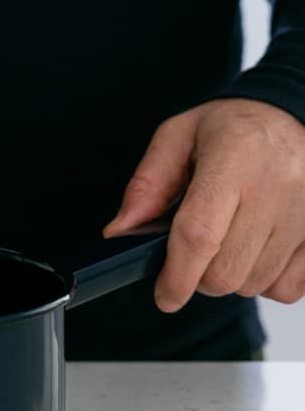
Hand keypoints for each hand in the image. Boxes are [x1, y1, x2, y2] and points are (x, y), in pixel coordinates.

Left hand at [104, 98, 304, 310]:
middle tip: (193, 253)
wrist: (290, 116)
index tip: (164, 294)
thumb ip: (147, 184)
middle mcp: (276, 187)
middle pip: (226, 271)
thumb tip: (121, 231)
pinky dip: (266, 281)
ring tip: (228, 239)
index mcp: (233, 158)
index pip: (200, 234)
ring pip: (255, 284)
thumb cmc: (233, 127)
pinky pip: (288, 288)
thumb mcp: (178, 137)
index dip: (177, 275)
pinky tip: (256, 250)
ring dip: (231, 277)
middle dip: (199, 277)